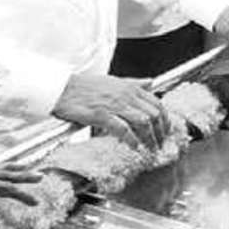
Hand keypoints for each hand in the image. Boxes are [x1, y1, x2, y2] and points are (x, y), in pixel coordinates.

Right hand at [53, 73, 168, 149]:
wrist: (62, 88)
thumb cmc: (85, 86)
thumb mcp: (113, 80)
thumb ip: (134, 82)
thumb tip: (151, 82)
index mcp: (129, 87)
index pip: (156, 103)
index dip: (165, 119)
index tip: (165, 131)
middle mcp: (125, 95)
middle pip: (153, 114)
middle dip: (160, 132)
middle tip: (159, 144)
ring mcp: (114, 105)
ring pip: (143, 122)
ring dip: (150, 138)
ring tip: (150, 149)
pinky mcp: (101, 115)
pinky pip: (123, 129)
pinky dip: (131, 140)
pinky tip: (134, 147)